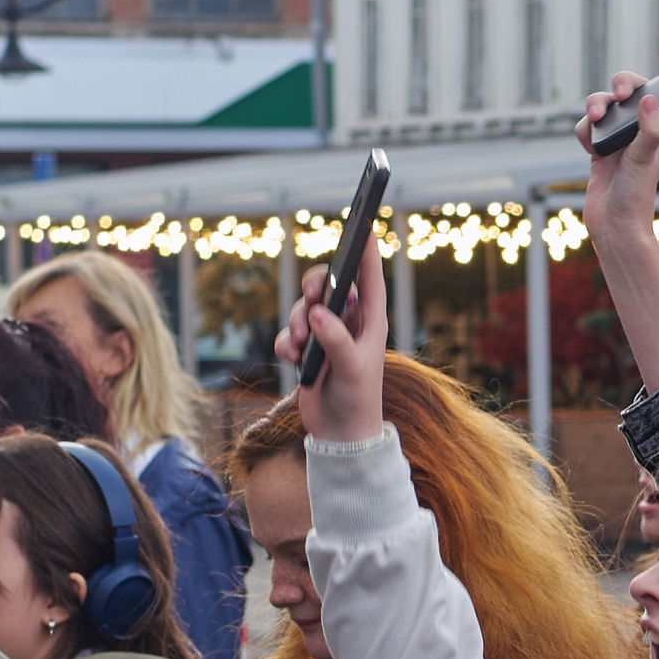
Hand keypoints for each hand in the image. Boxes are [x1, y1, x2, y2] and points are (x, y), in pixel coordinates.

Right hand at [273, 239, 389, 444]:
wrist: (340, 433)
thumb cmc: (357, 400)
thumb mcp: (351, 369)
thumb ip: (336, 340)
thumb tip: (317, 312)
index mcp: (371, 321)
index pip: (371, 278)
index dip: (367, 251)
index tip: (364, 224)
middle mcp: (350, 322)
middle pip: (330, 284)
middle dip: (315, 286)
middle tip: (311, 295)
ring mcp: (327, 334)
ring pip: (304, 307)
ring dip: (296, 321)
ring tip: (300, 345)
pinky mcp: (308, 349)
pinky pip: (290, 332)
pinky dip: (287, 342)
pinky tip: (292, 357)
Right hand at [576, 57, 658, 250]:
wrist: (614, 226)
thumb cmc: (636, 197)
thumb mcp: (644, 160)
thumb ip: (649, 130)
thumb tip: (650, 99)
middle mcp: (641, 130)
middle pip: (630, 90)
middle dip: (621, 84)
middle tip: (620, 92)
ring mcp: (619, 138)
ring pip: (604, 105)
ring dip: (596, 106)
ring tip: (597, 122)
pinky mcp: (600, 148)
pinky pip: (587, 127)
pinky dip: (585, 133)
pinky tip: (592, 151)